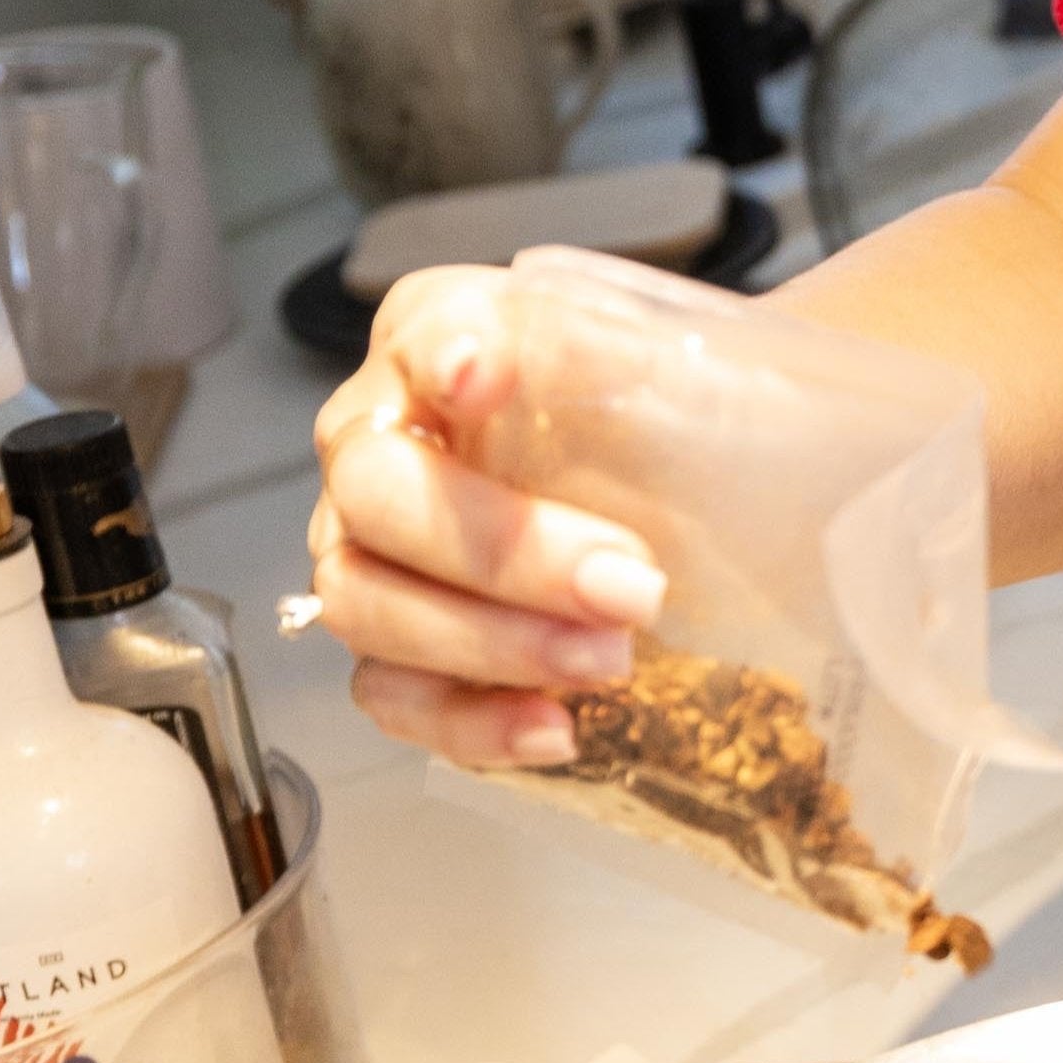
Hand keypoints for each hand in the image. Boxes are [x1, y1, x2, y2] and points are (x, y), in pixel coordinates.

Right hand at [305, 268, 665, 766]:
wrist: (693, 496)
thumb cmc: (679, 422)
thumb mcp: (696, 375)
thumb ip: (672, 362)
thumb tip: (697, 357)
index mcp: (448, 337)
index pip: (424, 331)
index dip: (449, 355)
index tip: (485, 375)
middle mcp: (382, 437)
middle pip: (378, 491)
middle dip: (502, 548)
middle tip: (633, 588)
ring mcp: (370, 548)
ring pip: (365, 600)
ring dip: (489, 641)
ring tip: (612, 664)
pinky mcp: (395, 648)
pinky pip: (392, 697)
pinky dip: (469, 722)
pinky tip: (558, 730)